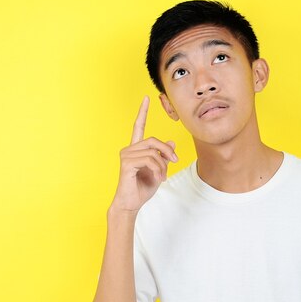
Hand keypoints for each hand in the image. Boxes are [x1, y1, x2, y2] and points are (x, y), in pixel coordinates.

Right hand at [110, 96, 177, 212]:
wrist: (131, 203)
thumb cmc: (143, 187)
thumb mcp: (159, 170)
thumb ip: (163, 157)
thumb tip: (172, 143)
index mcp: (136, 149)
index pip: (139, 126)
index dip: (143, 112)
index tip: (147, 98)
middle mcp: (129, 149)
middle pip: (154, 140)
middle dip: (167, 151)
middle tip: (174, 161)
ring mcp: (126, 155)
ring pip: (154, 152)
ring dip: (163, 165)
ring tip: (163, 176)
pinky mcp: (126, 163)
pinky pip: (150, 160)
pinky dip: (158, 169)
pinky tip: (158, 178)